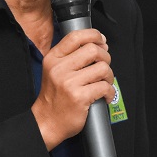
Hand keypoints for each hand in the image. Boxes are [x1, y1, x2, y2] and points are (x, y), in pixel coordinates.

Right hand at [31, 28, 114, 149]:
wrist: (47, 122)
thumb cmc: (54, 97)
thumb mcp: (54, 70)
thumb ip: (70, 56)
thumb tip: (98, 45)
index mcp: (53, 58)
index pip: (76, 36)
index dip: (94, 35)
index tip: (102, 42)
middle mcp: (60, 68)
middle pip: (93, 50)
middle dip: (105, 58)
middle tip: (104, 67)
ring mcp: (69, 83)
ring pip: (102, 68)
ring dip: (109, 76)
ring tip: (105, 83)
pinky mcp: (79, 97)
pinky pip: (104, 87)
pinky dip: (110, 92)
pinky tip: (105, 96)